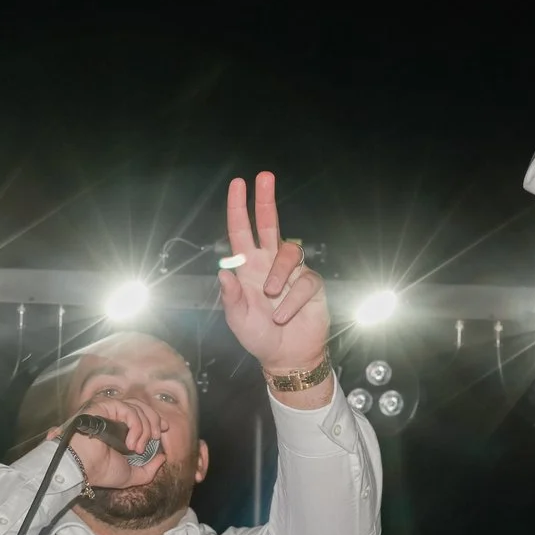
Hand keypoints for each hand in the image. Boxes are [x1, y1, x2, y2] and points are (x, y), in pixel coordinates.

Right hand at [47, 394, 166, 489]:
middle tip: (156, 437)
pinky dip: (136, 426)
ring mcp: (109, 409)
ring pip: (137, 408)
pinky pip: (128, 410)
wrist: (83, 468)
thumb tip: (163, 457)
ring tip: (138, 447)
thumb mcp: (132, 475)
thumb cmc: (102, 471)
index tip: (163, 429)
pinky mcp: (104, 405)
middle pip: (142, 407)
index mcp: (120, 428)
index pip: (141, 414)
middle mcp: (114, 416)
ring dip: (144, 428)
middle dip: (154, 421)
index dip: (155, 419)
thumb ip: (149, 469)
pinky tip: (131, 443)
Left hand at [217, 172, 328, 385]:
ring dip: (278, 273)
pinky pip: (304, 282)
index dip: (239, 208)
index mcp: (247, 268)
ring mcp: (292, 273)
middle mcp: (269, 264)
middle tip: (264, 177)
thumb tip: (223, 270)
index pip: (241, 233)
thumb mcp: (237, 320)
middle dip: (265, 200)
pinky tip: (284, 316)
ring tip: (271, 297)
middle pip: (269, 224)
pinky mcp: (311, 285)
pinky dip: (292, 301)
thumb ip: (230, 297)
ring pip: (289, 252)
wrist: (286, 357)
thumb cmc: (259, 337)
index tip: (238, 184)